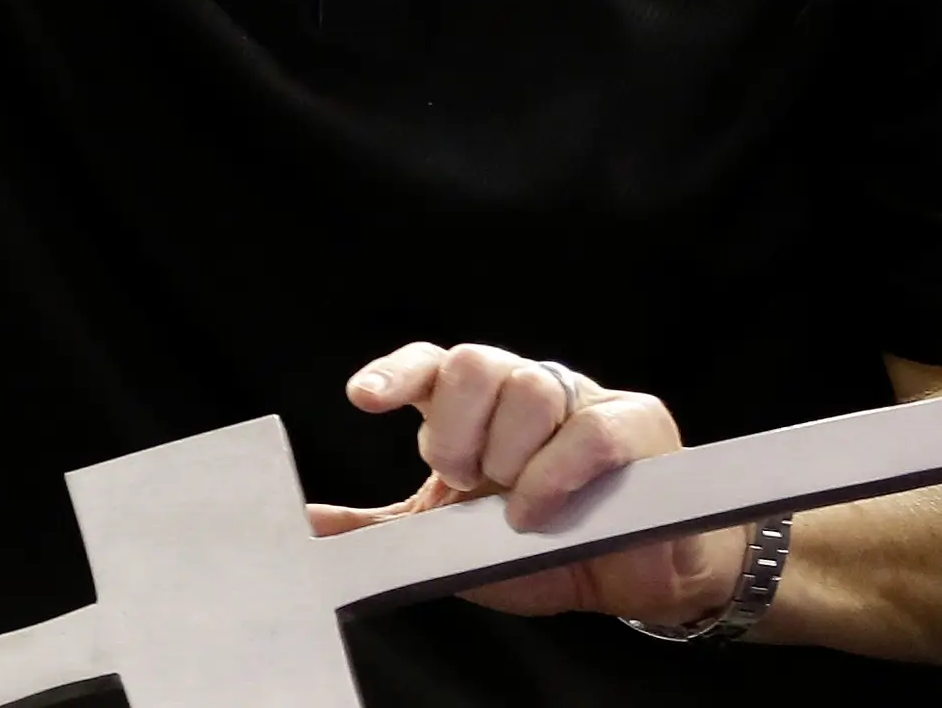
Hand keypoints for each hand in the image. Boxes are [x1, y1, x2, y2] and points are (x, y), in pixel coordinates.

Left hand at [307, 342, 742, 625]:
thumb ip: (382, 530)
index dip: (394, 375)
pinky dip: (558, 474)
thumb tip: (306, 524)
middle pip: (473, 364)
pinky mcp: (635, 421)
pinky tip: (541, 510)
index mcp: (472, 408)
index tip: (364, 399)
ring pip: (529, 388)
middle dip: (457, 429)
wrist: (629, 577)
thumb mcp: (447, 543)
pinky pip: (590, 430)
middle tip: (466, 480)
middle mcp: (521, 387)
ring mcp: (578, 398)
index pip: (428, 367)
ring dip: (511, 454)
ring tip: (514, 505)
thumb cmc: (537, 549)